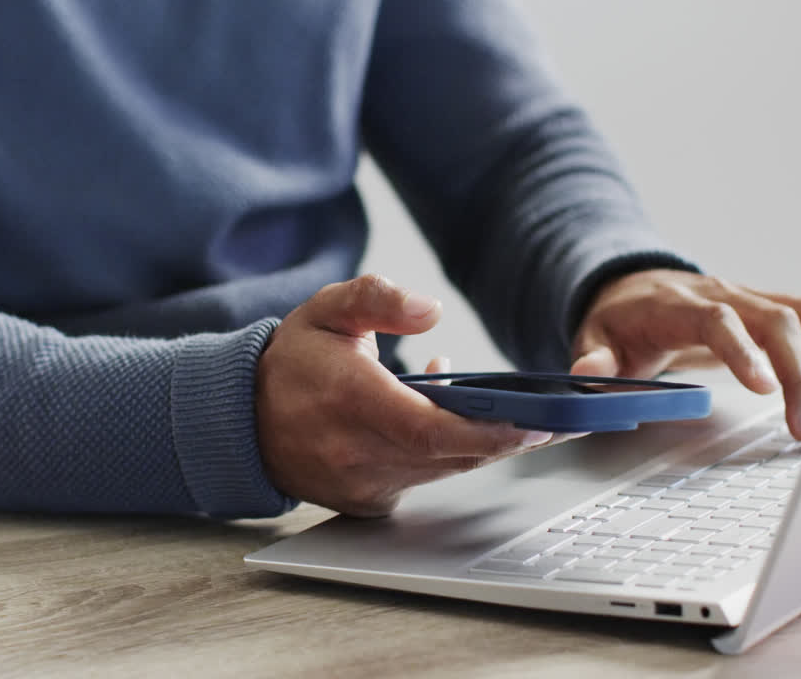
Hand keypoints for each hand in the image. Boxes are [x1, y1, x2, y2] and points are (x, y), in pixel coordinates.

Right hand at [256, 274, 552, 516]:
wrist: (242, 420)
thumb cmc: (292, 362)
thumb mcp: (327, 309)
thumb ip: (376, 297)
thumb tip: (430, 308)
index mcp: (350, 402)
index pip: (431, 429)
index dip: (490, 431)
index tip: (538, 422)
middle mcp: (355, 453)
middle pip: (451, 456)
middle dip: (508, 439)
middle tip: (559, 420)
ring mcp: (361, 484)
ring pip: (444, 471)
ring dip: (485, 447)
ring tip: (523, 416)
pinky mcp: (366, 502)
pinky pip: (425, 480)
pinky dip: (450, 456)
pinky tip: (459, 426)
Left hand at [569, 269, 800, 441]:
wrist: (633, 289)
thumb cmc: (618, 324)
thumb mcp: (593, 340)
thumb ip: (592, 360)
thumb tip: (587, 374)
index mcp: (677, 306)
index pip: (716, 320)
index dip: (742, 350)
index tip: (762, 387)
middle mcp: (722, 295)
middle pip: (775, 320)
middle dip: (798, 373)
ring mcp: (750, 297)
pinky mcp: (770, 306)